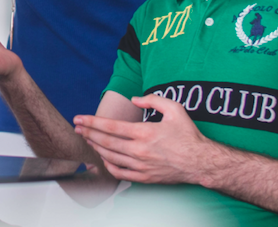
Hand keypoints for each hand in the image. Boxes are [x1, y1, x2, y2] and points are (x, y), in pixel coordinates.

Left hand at [73, 94, 214, 184]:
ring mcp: (141, 166)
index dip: (91, 122)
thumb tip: (135, 98)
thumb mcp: (175, 109)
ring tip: (87, 139)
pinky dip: (108, 166)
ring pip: (110, 157)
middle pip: (105, 142)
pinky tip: (104, 158)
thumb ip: (153, 99)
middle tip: (76, 128)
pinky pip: (120, 174)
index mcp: (144, 132)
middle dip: (87, 133)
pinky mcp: (145, 178)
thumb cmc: (188, 135)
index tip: (79, 118)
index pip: (110, 126)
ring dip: (95, 147)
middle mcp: (140, 150)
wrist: (201, 163)